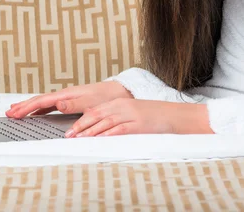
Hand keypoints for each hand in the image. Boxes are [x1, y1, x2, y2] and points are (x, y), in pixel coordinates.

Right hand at [5, 81, 132, 118]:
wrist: (118, 92)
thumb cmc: (105, 98)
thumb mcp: (89, 103)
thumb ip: (72, 104)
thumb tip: (57, 104)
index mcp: (66, 95)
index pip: (41, 101)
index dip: (26, 107)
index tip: (13, 113)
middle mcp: (65, 95)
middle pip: (39, 100)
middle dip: (23, 106)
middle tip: (8, 112)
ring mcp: (67, 97)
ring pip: (43, 101)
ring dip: (29, 106)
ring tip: (16, 111)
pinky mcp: (71, 100)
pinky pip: (51, 104)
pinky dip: (40, 107)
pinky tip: (37, 111)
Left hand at [65, 98, 213, 136]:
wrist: (174, 114)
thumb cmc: (153, 116)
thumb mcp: (132, 113)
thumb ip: (116, 118)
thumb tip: (99, 129)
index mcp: (120, 103)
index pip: (95, 111)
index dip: (81, 121)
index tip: (70, 131)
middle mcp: (123, 107)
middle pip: (97, 116)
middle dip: (81, 127)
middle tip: (70, 137)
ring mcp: (131, 115)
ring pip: (106, 122)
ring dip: (91, 132)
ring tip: (80, 140)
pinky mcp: (139, 124)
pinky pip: (121, 129)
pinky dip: (110, 134)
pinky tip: (101, 139)